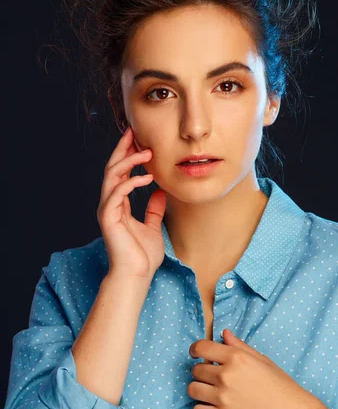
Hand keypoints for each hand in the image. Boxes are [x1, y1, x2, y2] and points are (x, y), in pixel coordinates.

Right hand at [97, 126, 166, 280]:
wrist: (136, 276)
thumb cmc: (143, 255)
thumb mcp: (153, 226)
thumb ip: (153, 209)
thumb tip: (160, 192)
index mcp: (119, 204)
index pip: (121, 172)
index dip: (127, 154)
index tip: (139, 139)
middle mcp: (110, 203)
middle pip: (112, 168)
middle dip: (122, 148)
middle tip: (134, 132)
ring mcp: (107, 209)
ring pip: (112, 175)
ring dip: (128, 161)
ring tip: (146, 152)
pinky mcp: (108, 217)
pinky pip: (117, 192)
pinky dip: (131, 181)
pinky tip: (147, 177)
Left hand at [187, 329, 315, 408]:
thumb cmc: (280, 384)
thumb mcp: (261, 359)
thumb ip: (240, 346)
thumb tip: (224, 333)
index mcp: (236, 357)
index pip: (201, 347)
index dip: (195, 350)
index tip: (195, 354)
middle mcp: (227, 375)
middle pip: (196, 370)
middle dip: (202, 373)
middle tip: (213, 378)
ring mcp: (224, 397)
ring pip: (193, 389)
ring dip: (199, 390)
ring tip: (211, 393)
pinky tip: (212, 408)